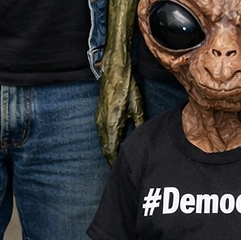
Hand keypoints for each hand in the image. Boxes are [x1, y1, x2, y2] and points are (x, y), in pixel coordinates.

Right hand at [96, 47, 143, 164]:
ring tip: (118, 159)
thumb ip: (138, 124)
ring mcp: (98, 120)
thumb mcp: (137, 107)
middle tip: (121, 168)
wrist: (114, 71)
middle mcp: (102, 124)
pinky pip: (101, 135)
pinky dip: (106, 143)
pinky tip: (114, 145)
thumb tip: (141, 137)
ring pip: (102, 142)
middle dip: (112, 159)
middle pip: (105, 149)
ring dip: (109, 151)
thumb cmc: (126, 87)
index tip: (122, 168)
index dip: (116, 161)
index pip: (111, 150)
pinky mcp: (98, 116)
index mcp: (111, 124)